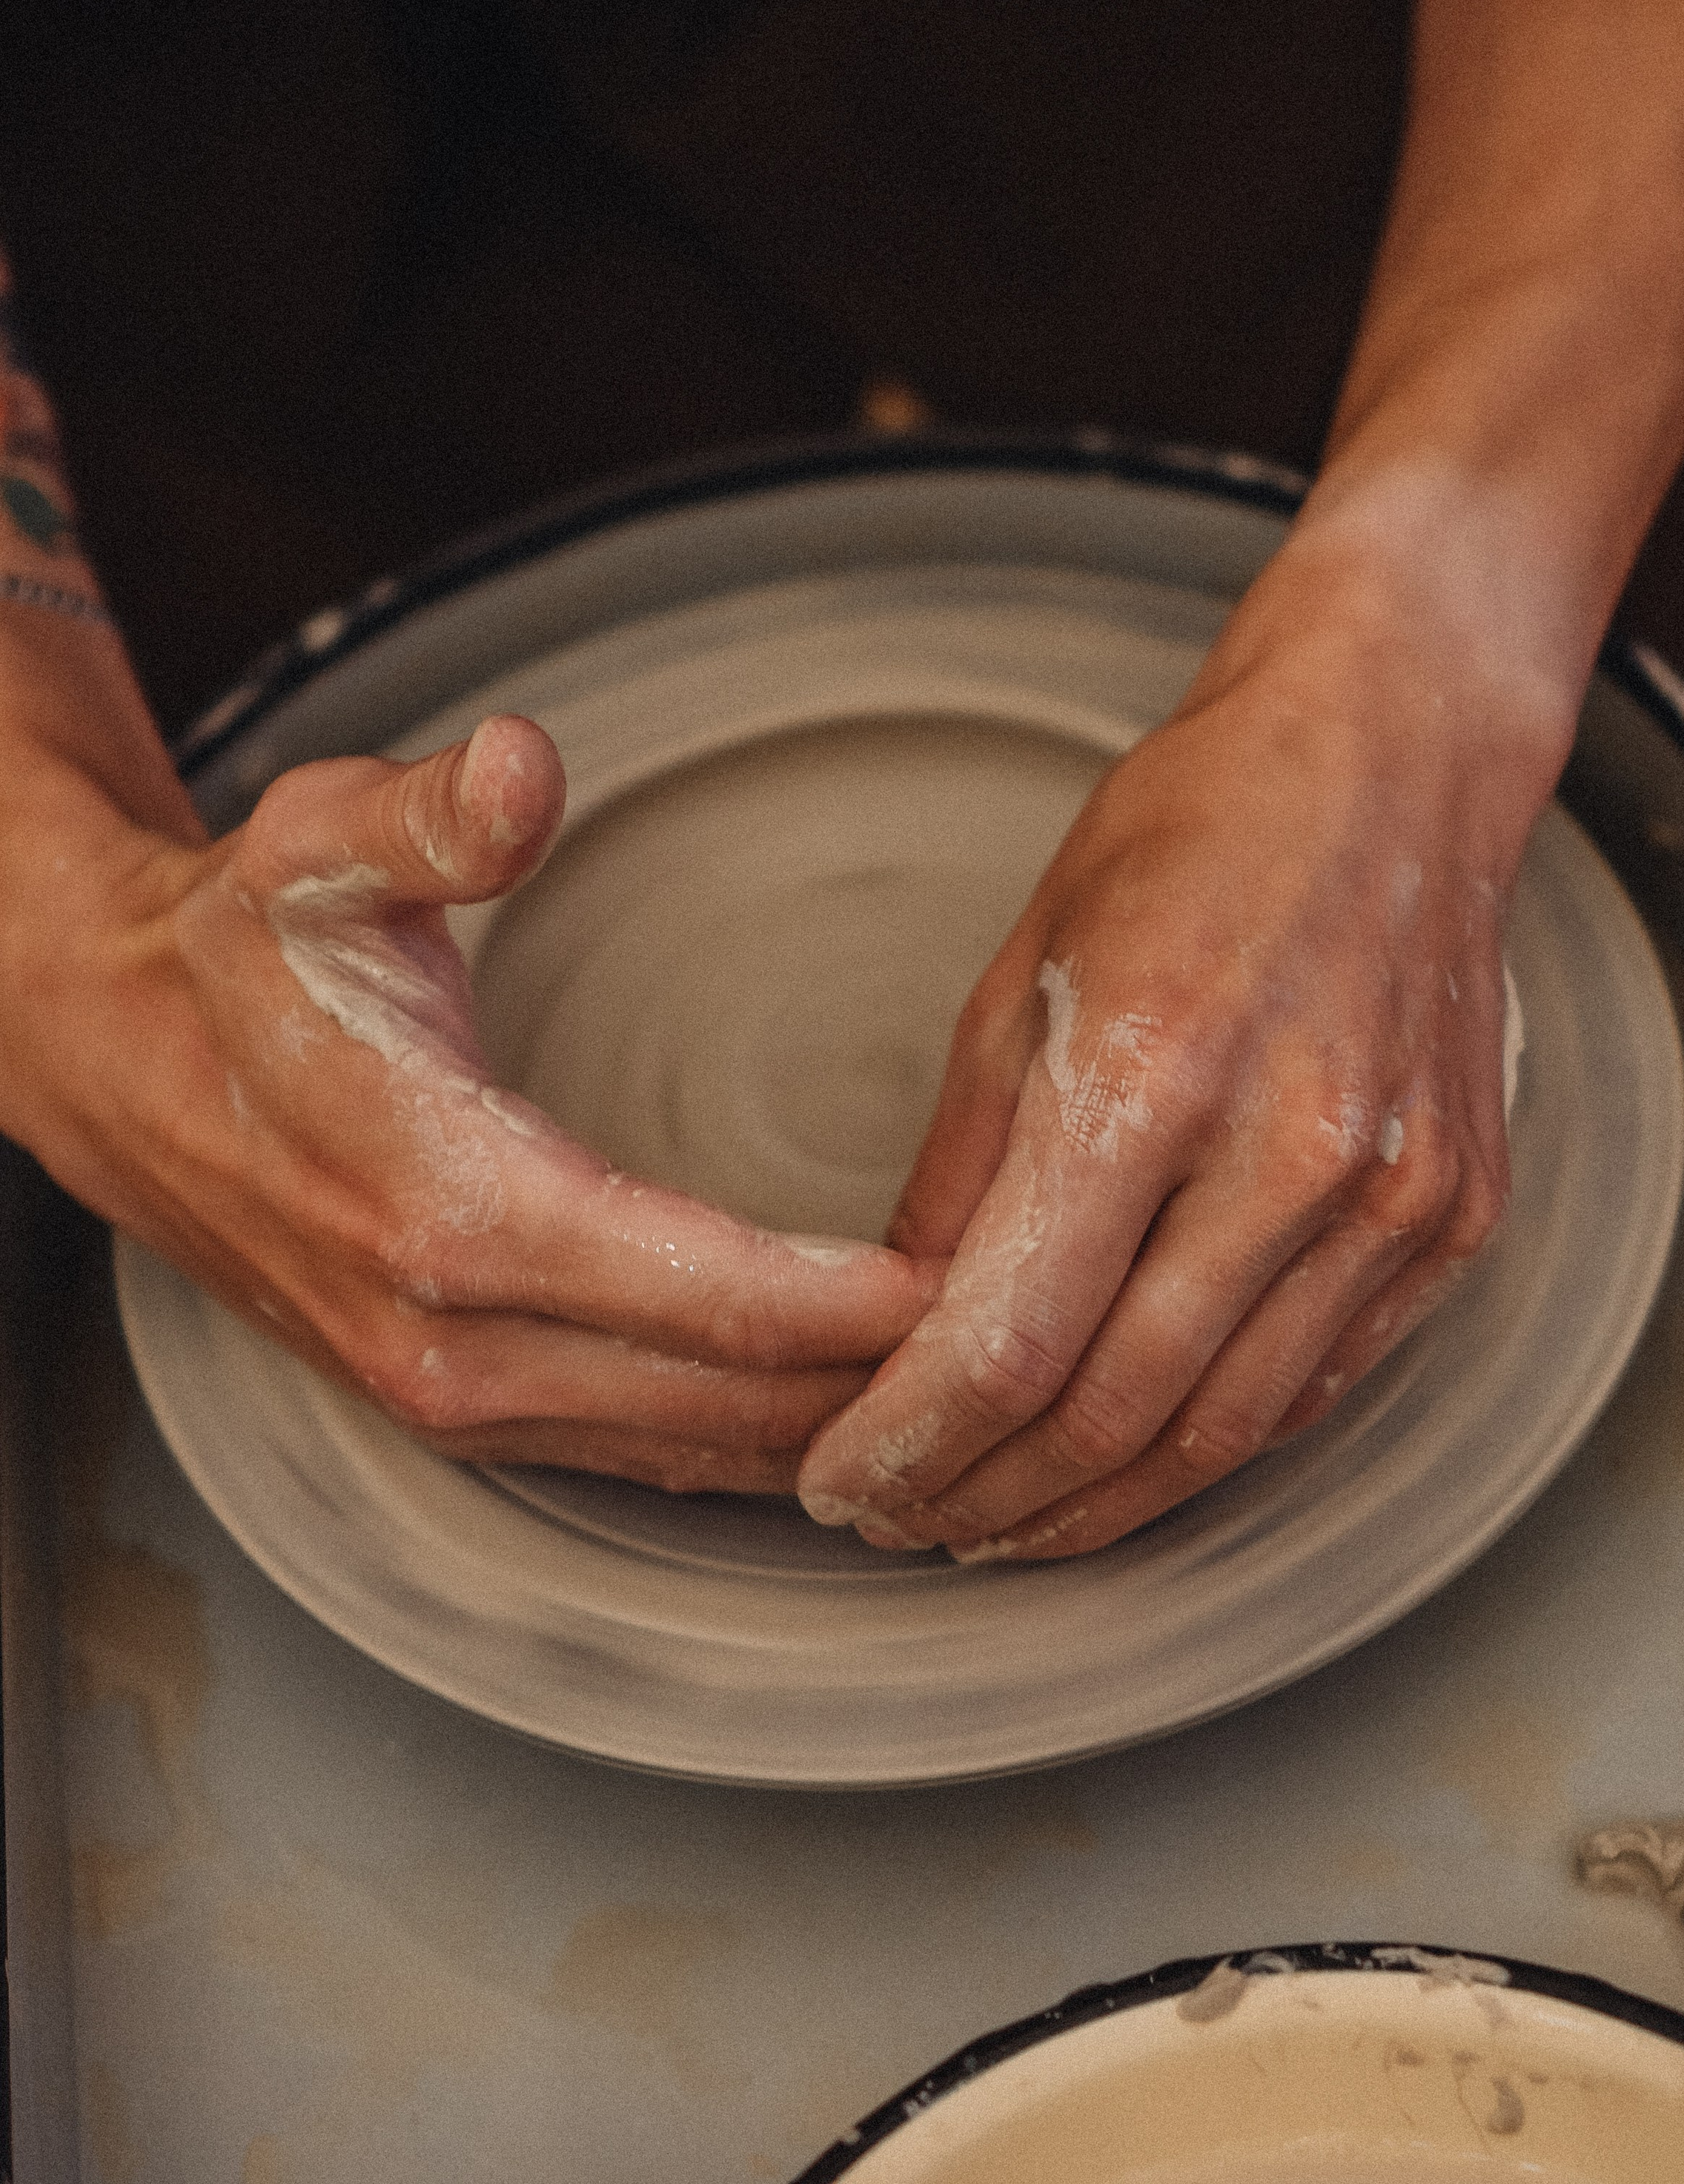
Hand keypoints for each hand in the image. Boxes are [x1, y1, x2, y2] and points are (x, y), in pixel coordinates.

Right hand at [0, 706, 939, 1488]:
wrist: (112, 1058)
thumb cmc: (235, 950)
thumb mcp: (320, 841)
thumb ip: (439, 812)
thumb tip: (525, 768)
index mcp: (448, 1204)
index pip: (704, 1293)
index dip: (856, 1303)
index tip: (986, 1283)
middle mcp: (452, 1335)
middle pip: (723, 1400)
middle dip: (881, 1382)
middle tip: (1034, 1333)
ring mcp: (448, 1391)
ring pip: (691, 1450)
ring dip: (829, 1426)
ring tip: (975, 1384)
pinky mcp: (451, 1406)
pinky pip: (638, 1453)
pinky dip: (750, 1441)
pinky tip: (843, 1409)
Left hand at [796, 525, 1561, 1559]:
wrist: (1398, 758)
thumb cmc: (1198, 832)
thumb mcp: (1023, 970)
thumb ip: (964, 1170)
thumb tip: (903, 1331)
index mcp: (1154, 1070)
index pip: (1010, 1339)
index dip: (909, 1440)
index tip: (842, 1480)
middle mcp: (1293, 1151)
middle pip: (1112, 1414)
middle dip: (985, 1494)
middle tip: (902, 1519)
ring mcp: (1393, 1197)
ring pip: (1222, 1433)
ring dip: (1094, 1506)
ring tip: (999, 1520)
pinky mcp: (1455, 1220)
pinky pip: (1318, 1386)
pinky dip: (1210, 1444)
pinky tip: (1129, 1461)